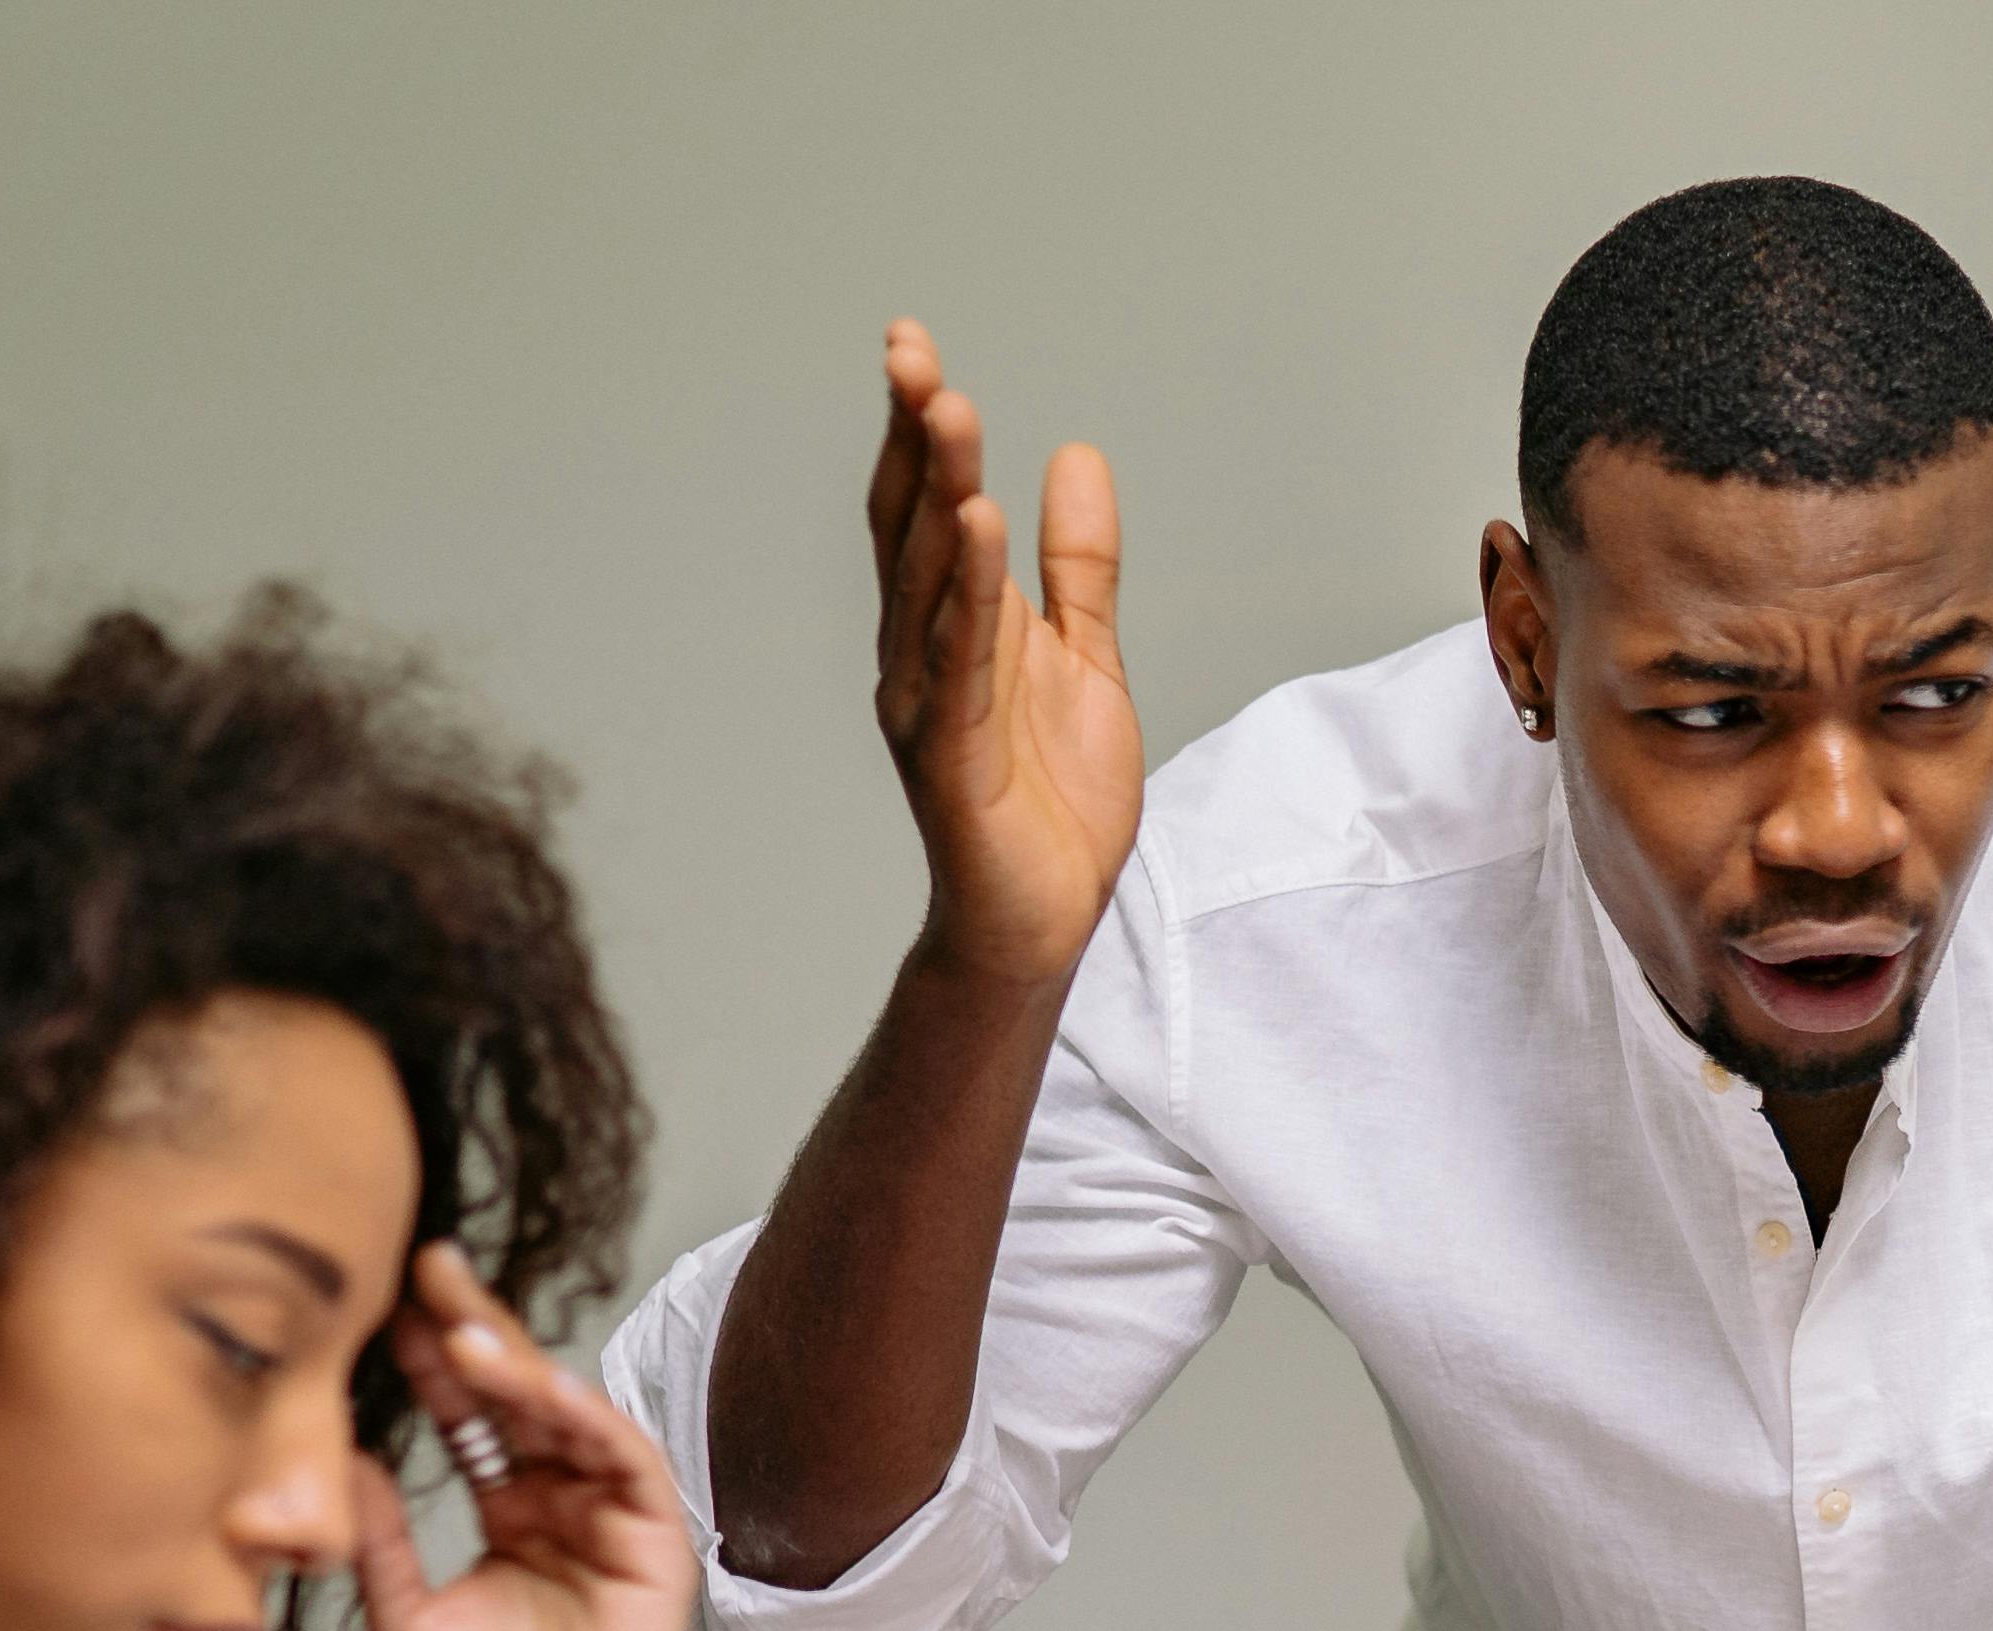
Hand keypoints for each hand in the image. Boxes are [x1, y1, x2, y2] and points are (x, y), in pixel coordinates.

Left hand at [350, 1242, 691, 1630]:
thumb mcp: (402, 1616)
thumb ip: (378, 1537)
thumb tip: (338, 1455)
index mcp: (510, 1509)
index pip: (469, 1415)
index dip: (431, 1359)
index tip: (385, 1302)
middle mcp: (562, 1498)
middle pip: (519, 1394)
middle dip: (477, 1327)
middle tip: (430, 1265)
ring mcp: (610, 1512)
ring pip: (568, 1414)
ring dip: (520, 1367)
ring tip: (463, 1331)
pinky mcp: (654, 1537)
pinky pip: (622, 1457)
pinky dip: (582, 1416)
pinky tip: (537, 1387)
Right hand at [867, 317, 1141, 987]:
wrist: (1045, 921)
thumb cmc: (1052, 799)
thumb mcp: (1083, 657)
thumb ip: (1079, 566)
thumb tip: (1077, 456)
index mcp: (952, 627)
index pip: (924, 510)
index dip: (919, 431)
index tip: (915, 348)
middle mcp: (922, 655)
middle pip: (909, 529)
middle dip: (910, 439)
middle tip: (911, 352)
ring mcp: (928, 705)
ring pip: (923, 581)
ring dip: (934, 490)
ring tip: (948, 407)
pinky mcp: (950, 758)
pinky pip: (957, 659)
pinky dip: (962, 589)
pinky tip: (973, 523)